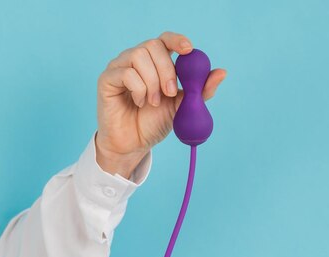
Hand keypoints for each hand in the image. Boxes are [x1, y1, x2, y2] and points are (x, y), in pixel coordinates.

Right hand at [96, 31, 225, 178]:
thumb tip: (222, 72)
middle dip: (166, 68)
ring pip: (138, 56)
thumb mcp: (182, 106)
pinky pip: (126, 73)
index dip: (177, 40)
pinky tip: (139, 103)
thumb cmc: (153, 123)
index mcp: (154, 62)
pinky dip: (138, 89)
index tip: (189, 50)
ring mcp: (119, 67)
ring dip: (152, 82)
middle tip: (171, 91)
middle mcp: (135, 59)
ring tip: (153, 102)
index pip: (165, 39)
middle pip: (153, 45)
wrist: (133, 144)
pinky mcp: (106, 79)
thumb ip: (199, 90)